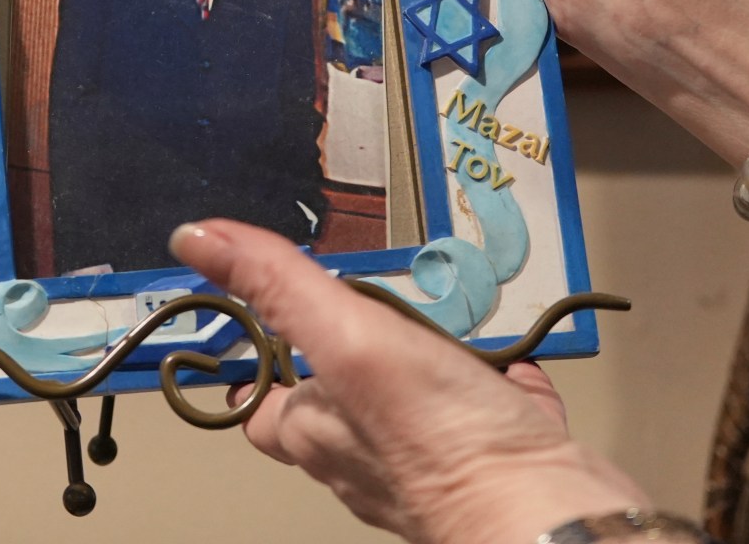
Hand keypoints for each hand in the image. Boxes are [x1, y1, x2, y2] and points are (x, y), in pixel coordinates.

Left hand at [174, 219, 645, 543]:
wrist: (549, 510)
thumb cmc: (443, 443)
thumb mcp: (347, 337)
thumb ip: (278, 286)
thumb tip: (199, 239)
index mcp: (316, 430)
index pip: (262, 400)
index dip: (261, 360)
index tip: (264, 317)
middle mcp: (365, 454)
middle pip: (338, 397)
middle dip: (353, 347)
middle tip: (366, 303)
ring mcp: (431, 460)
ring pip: (413, 405)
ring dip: (428, 360)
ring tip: (442, 319)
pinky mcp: (494, 459)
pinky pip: (488, 414)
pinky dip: (497, 385)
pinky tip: (508, 364)